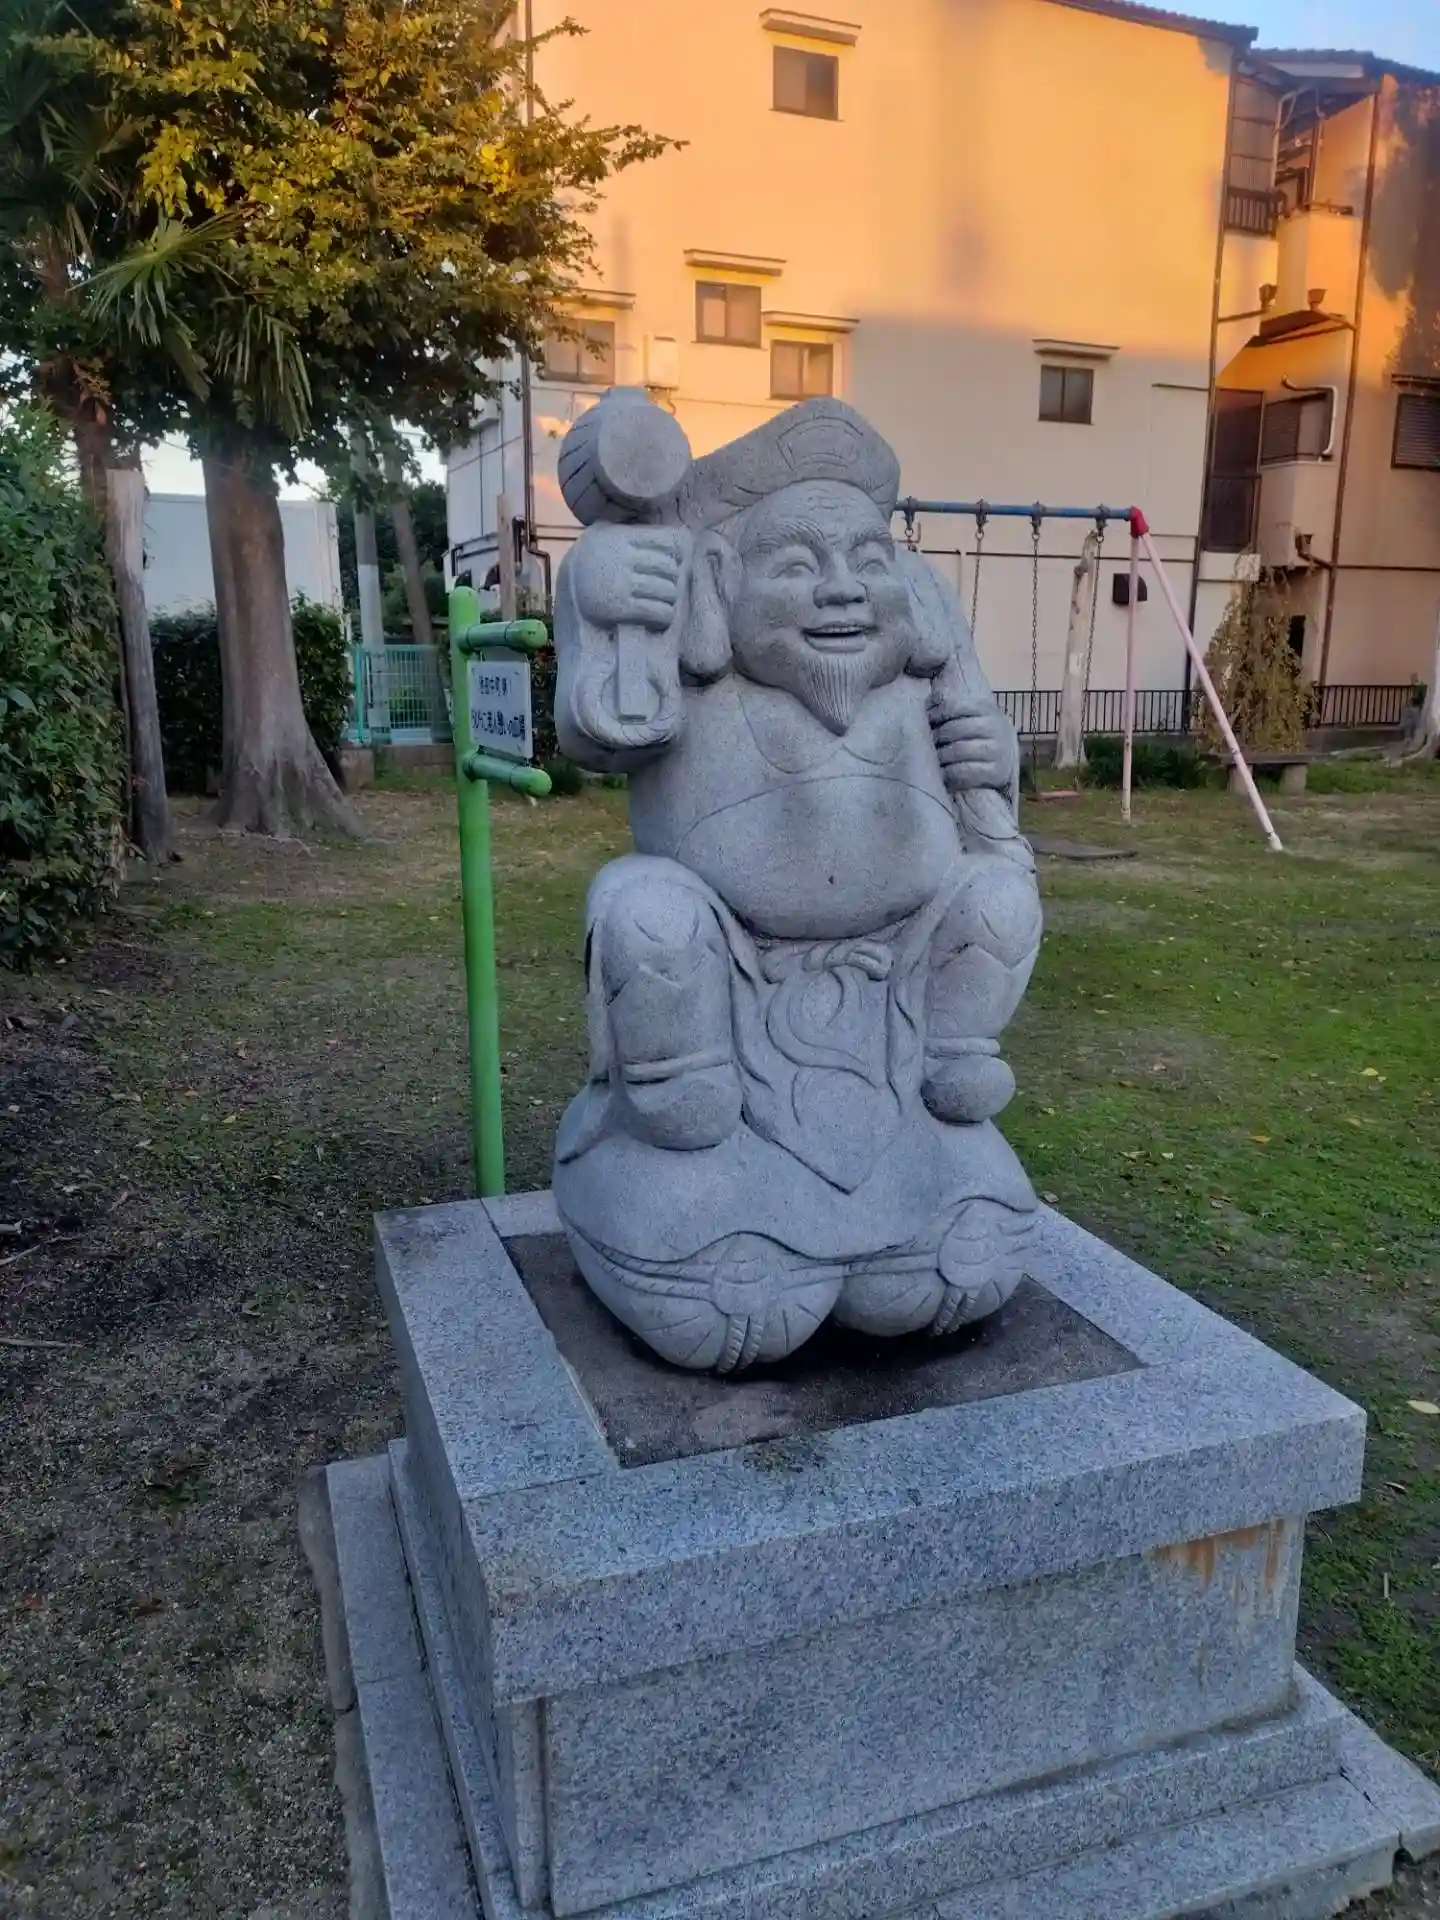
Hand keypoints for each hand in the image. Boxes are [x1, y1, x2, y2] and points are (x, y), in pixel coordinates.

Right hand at [569, 524, 689, 633]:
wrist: (567, 588)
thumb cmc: (594, 560)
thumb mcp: (606, 535)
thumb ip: (633, 532)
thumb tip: (677, 537)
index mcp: (622, 537)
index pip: (666, 540)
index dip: (676, 552)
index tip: (676, 561)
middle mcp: (622, 558)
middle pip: (668, 567)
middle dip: (673, 578)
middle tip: (668, 585)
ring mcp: (621, 583)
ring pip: (667, 590)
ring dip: (671, 599)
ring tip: (665, 601)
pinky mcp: (620, 608)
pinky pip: (657, 611)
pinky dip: (665, 615)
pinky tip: (661, 616)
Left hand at [928, 694, 1015, 794]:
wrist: (1005, 759)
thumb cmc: (977, 735)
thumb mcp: (970, 716)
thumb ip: (951, 707)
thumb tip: (929, 699)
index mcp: (986, 708)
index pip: (955, 705)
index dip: (937, 713)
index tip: (928, 720)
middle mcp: (995, 727)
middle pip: (955, 729)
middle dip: (937, 736)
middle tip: (928, 743)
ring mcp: (997, 750)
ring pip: (959, 750)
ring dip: (941, 755)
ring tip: (934, 758)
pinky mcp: (996, 772)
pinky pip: (964, 771)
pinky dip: (949, 772)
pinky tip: (943, 773)